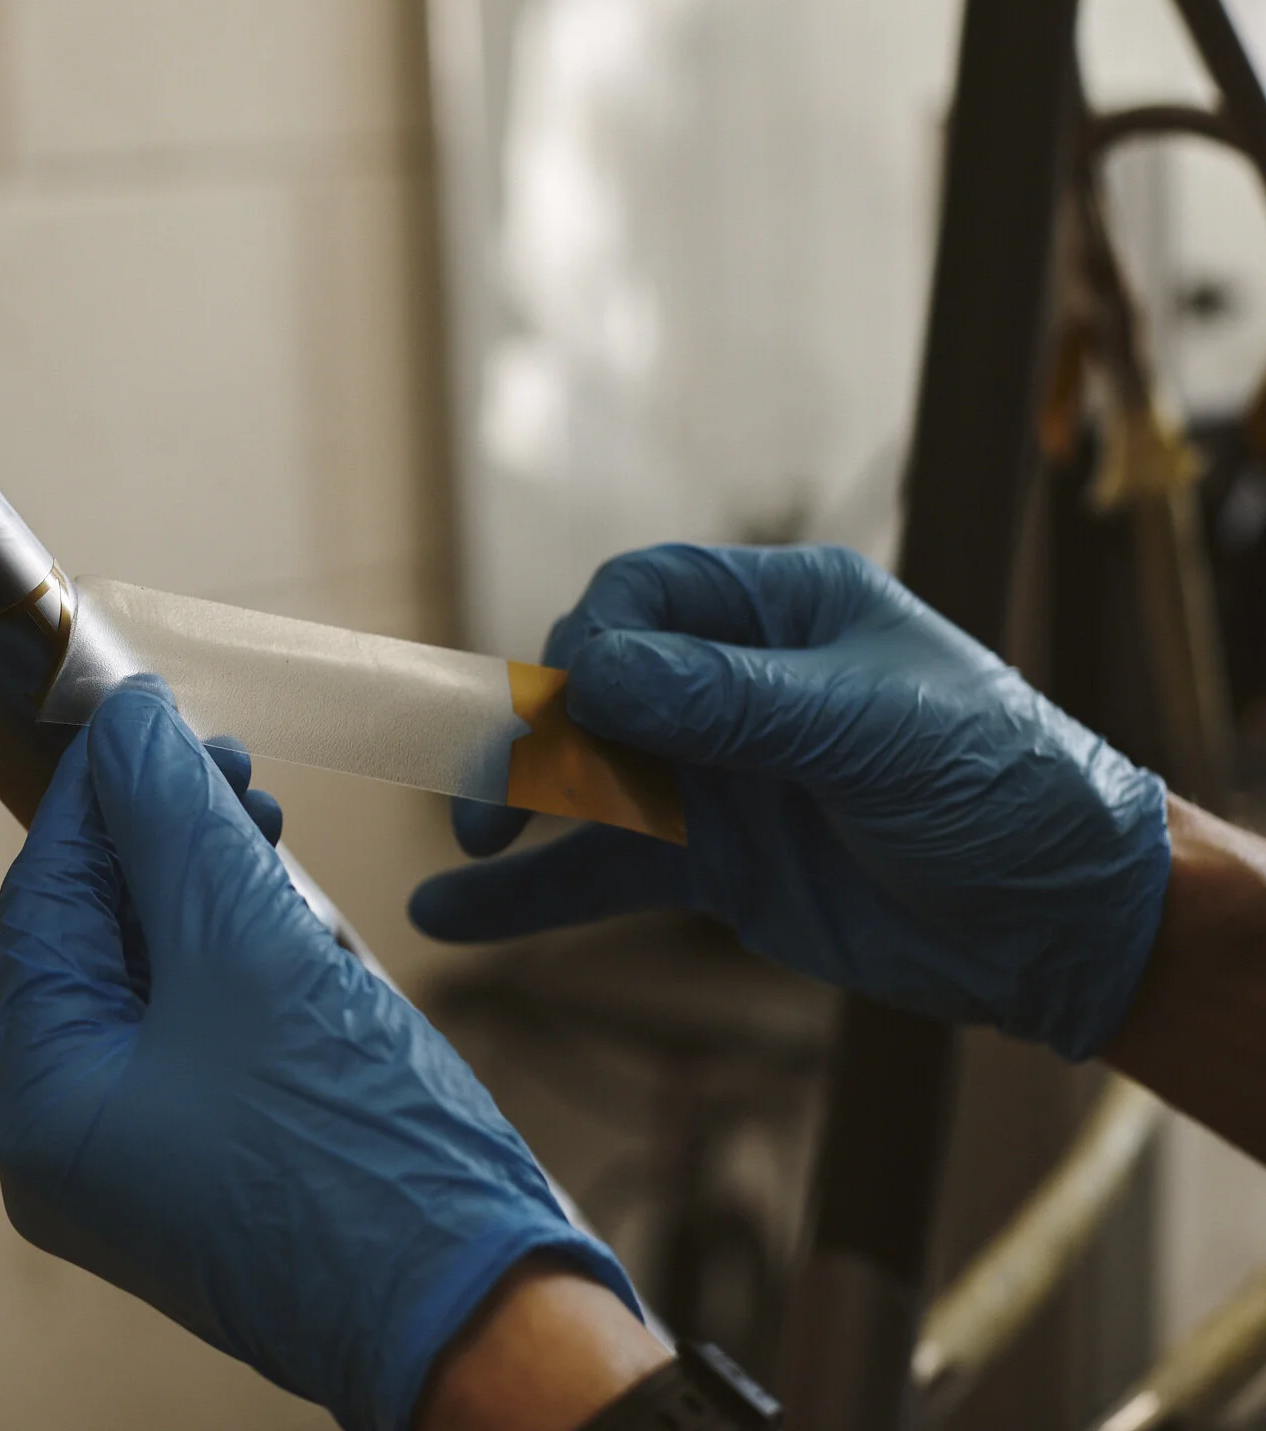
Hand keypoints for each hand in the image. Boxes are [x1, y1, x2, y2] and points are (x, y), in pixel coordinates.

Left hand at [0, 678, 634, 1430]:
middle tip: (227, 764)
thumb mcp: (255, 953)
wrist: (490, 1319)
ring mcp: (151, 1163)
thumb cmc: (363, 1157)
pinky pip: (203, 1033)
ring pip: (152, 981)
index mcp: (47, 1105)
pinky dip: (237, 958)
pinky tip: (288, 909)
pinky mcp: (223, 1166)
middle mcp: (78, 1143)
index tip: (144, 713)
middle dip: (154, 839)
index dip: (92, 797)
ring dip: (202, 889)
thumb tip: (127, 724)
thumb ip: (176, 822)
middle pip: (91, 941)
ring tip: (265, 825)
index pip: (42, 906)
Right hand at [411, 544, 1171, 1060]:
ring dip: (518, 808)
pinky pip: (603, 870)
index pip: (647, 597)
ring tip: (467, 844)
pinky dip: (532, 893)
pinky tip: (457, 913)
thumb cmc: (1006, 789)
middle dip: (540, 732)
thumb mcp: (872, 732)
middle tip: (502, 796)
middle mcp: (739, 683)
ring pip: (588, 779)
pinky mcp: (713, 864)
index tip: (578, 708)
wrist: (1069, 928)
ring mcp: (720, 776)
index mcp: (786, 612)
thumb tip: (591, 671)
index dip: (595, 643)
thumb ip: (729, 702)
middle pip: (597, 685)